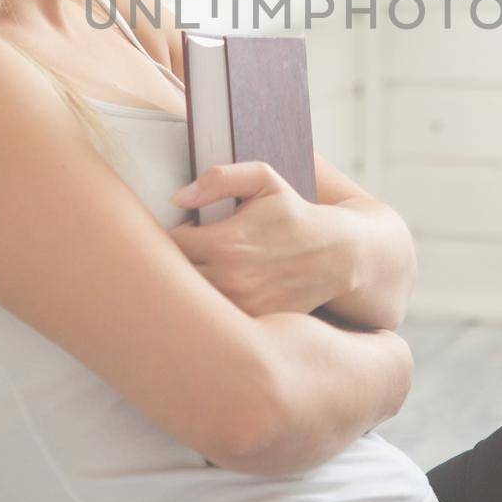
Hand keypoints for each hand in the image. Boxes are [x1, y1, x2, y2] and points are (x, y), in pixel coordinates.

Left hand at [167, 161, 350, 317]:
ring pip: (189, 302)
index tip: (179, 233)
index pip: (168, 245)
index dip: (164, 238)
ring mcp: (241, 306)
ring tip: (196, 273)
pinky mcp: (252, 323)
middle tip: (180, 254)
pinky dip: (208, 308)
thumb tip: (178, 198)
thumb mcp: (264, 180)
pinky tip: (215, 294)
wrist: (337, 255)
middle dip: (168, 265)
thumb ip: (220, 178)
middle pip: (171, 278)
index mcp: (226, 242)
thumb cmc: (294, 214)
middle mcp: (231, 278)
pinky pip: (213, 321)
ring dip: (186, 288)